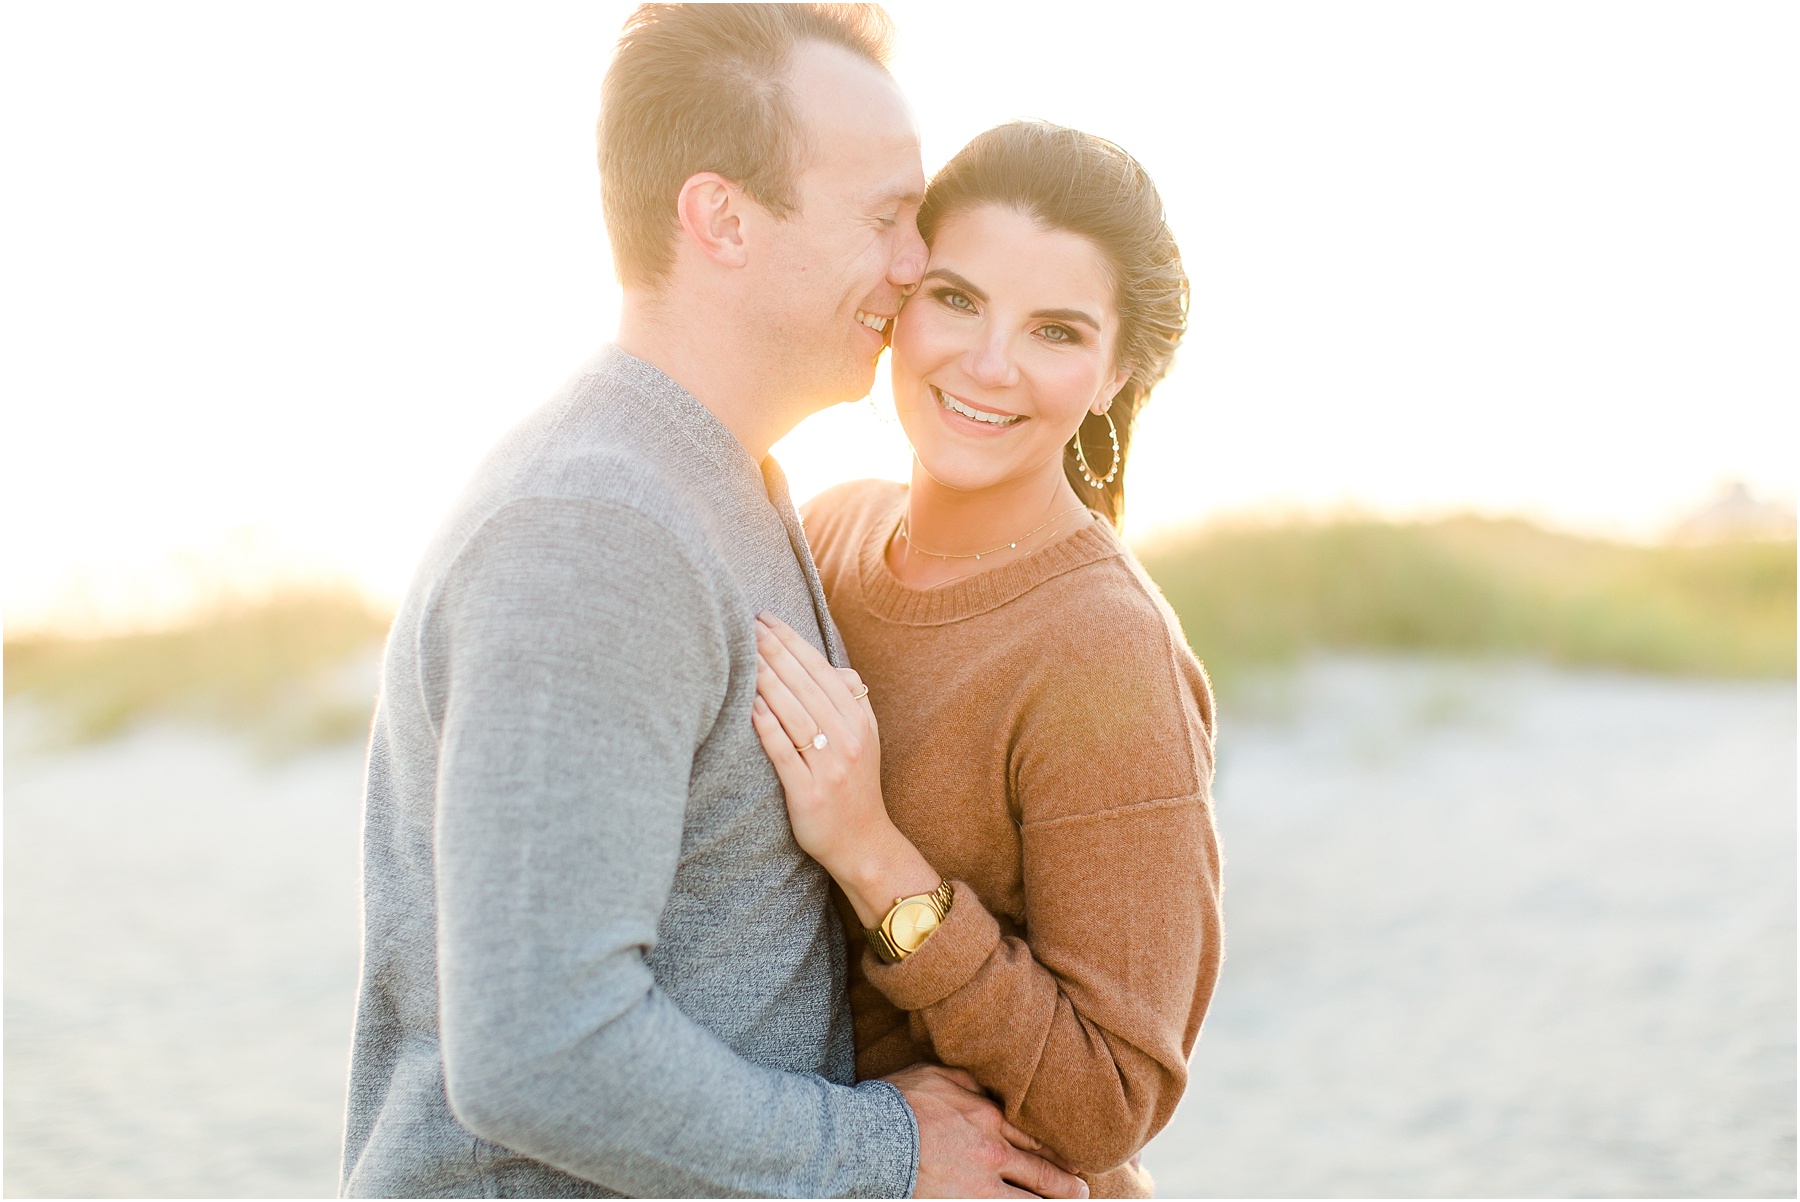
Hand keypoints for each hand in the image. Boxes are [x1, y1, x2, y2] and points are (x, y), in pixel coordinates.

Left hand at [750, 614, 936, 922]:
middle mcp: (848, 738)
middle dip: (774, 651)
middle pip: (806, 685)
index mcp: (859, 719)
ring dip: (767, 681)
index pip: (821, 669)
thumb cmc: (854, 784)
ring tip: (743, 656)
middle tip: (747, 626)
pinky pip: (785, 753)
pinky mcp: (809, 793)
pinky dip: (767, 726)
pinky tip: (749, 705)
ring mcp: (830, 766)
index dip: (792, 641)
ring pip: (795, 714)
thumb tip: (836, 668)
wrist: (863, 842)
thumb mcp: (866, 738)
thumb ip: (852, 701)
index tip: (765, 619)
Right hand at [886, 1063, 1087, 1198]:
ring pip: (1030, 1200)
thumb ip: (970, 1080)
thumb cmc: (898, 1102)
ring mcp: (981, 1185)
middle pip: (1041, 1172)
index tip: (1072, 1160)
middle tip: (1082, 1191)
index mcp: (988, 1117)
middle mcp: (993, 1152)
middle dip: (1066, 1185)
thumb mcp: (937, 1074)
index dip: (1056, 1151)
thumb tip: (990, 1084)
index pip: (1034, 1138)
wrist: (870, 1138)